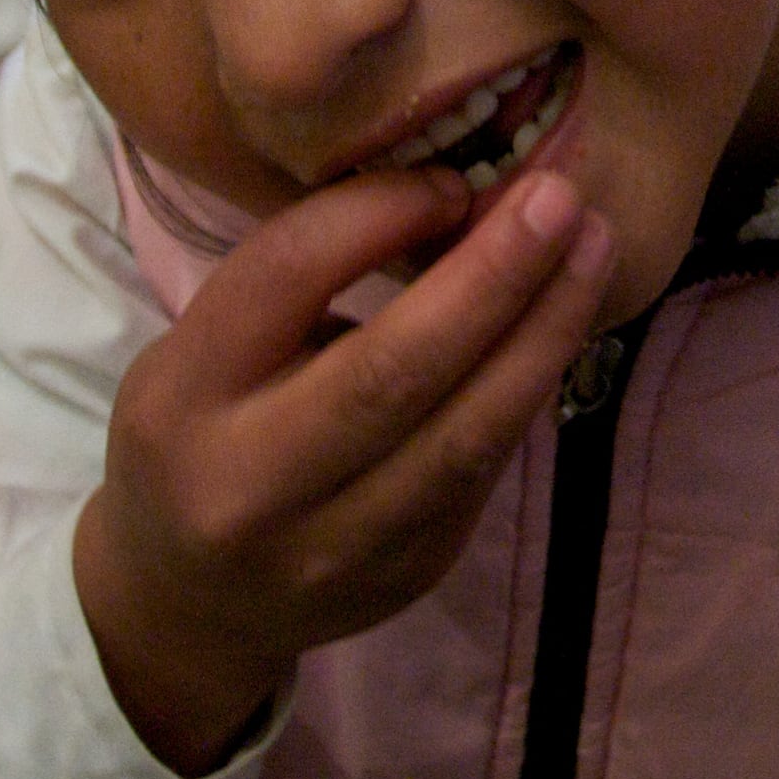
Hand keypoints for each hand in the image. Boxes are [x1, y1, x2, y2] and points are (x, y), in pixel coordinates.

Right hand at [75, 161, 622, 776]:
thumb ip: (304, 277)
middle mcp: (252, 484)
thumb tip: (456, 195)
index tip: (454, 176)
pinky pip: (484, 472)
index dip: (378, 214)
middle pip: (393, 369)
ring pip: (465, 438)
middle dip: (493, 275)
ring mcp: (334, 550)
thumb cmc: (202, 433)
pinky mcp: (406, 579)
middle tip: (562, 197)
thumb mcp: (210, 346)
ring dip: (544, 334)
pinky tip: (560, 326)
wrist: (191, 602)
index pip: (287, 277)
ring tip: (594, 250)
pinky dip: (527, 389)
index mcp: (184, 396)